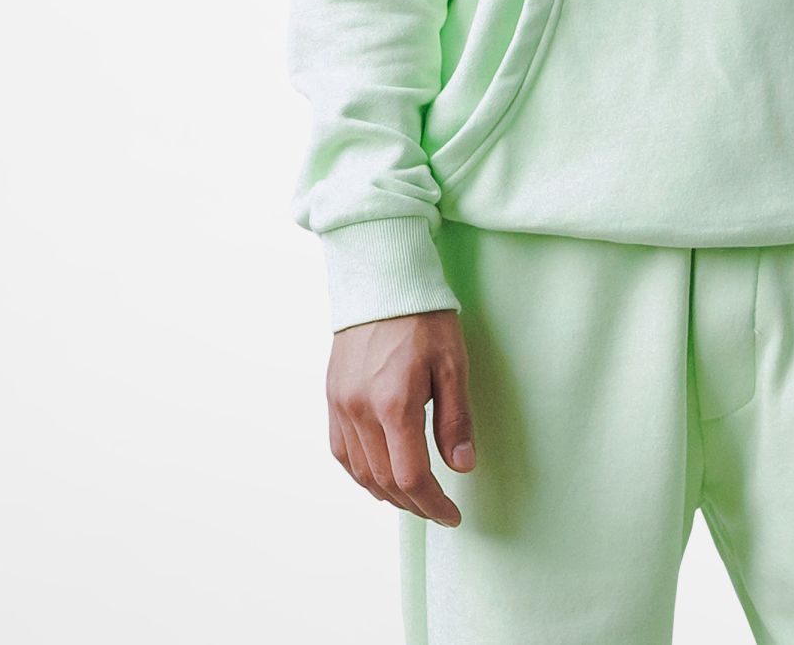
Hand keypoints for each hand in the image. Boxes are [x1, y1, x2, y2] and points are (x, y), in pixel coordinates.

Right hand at [326, 308, 475, 525]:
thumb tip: (462, 466)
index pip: (411, 477)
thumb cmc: (422, 316)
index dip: (433, 504)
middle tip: (438, 509)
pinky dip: (361, 473)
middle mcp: (361, 411)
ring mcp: (341, 405)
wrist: (381, 279)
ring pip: (361, 472)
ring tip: (414, 498)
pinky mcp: (332, 397)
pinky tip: (379, 475)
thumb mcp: (453, 363)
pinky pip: (341, 452)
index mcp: (394, 404)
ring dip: (388, 494)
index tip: (452, 514)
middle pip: (385, 482)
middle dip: (415, 504)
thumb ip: (456, 418)